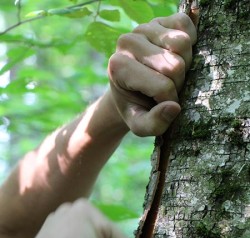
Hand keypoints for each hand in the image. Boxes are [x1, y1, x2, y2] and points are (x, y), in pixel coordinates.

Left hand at [108, 13, 196, 136]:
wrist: (131, 91)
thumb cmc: (136, 109)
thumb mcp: (140, 125)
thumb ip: (154, 124)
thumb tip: (174, 107)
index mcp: (118, 67)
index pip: (162, 86)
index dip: (171, 100)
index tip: (161, 103)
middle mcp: (127, 42)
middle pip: (175, 65)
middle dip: (179, 83)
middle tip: (167, 88)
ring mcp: (143, 27)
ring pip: (182, 44)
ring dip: (186, 64)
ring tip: (172, 73)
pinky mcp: (159, 20)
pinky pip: (186, 25)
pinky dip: (190, 41)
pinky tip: (177, 55)